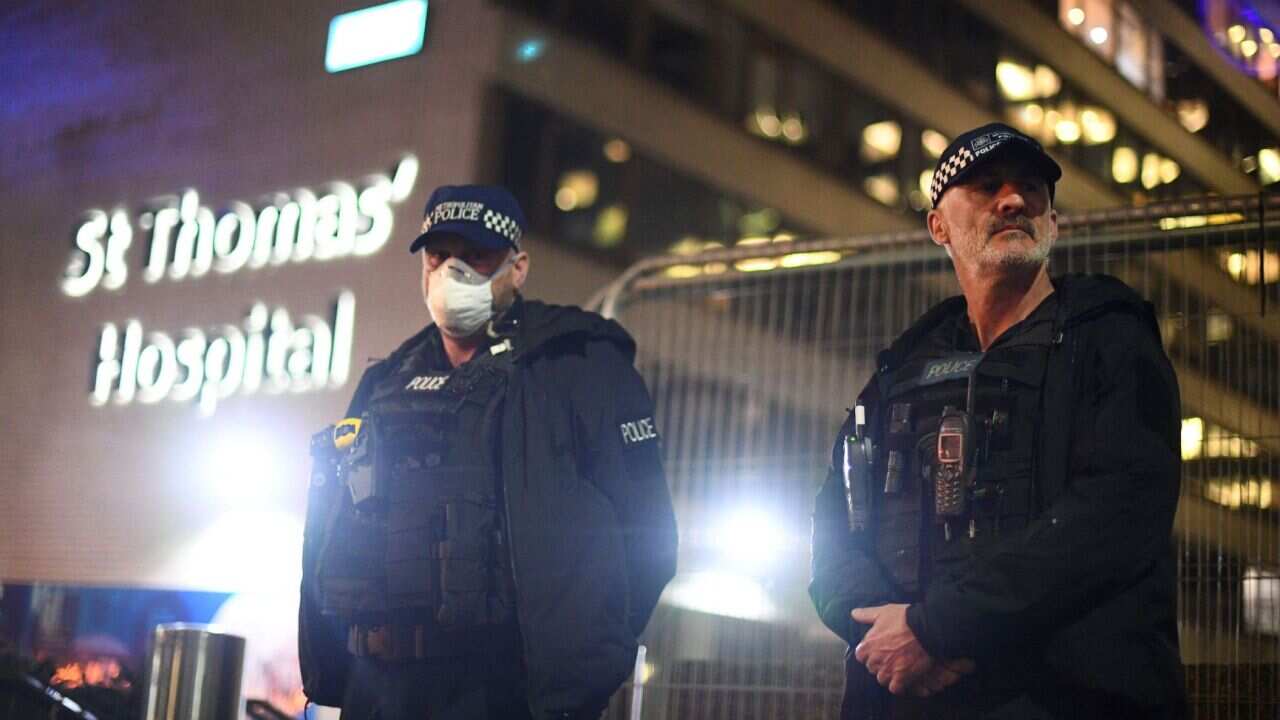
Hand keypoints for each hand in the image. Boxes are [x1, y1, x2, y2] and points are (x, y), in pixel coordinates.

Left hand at [851, 604, 968, 694]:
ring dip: (888, 675)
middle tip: (889, 659)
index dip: (868, 654)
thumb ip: (866, 615)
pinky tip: (903, 679)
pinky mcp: (902, 677)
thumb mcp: (882, 612)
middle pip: (871, 668)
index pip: (860, 656)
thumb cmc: (904, 618)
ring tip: (896, 668)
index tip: (876, 651)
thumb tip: (854, 614)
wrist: (925, 628)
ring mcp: (888, 669)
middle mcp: (876, 658)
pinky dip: (898, 685)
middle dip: (879, 664)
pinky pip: (895, 688)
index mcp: (869, 644)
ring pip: (882, 679)